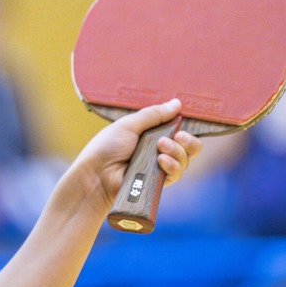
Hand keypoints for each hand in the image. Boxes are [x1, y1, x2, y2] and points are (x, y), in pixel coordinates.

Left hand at [78, 99, 201, 209]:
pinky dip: (173, 165)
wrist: (96, 174)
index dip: (184, 127)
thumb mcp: (129, 125)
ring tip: (160, 148)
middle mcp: (158, 151)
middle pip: (189, 146)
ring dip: (177, 151)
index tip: (181, 121)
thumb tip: (177, 103)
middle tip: (178, 136)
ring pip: (185, 159)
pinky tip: (161, 161)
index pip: (178, 130)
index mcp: (151, 135)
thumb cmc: (106, 148)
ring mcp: (159, 168)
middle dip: (188, 140)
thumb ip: (153, 115)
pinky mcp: (159, 183)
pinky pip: (177, 173)